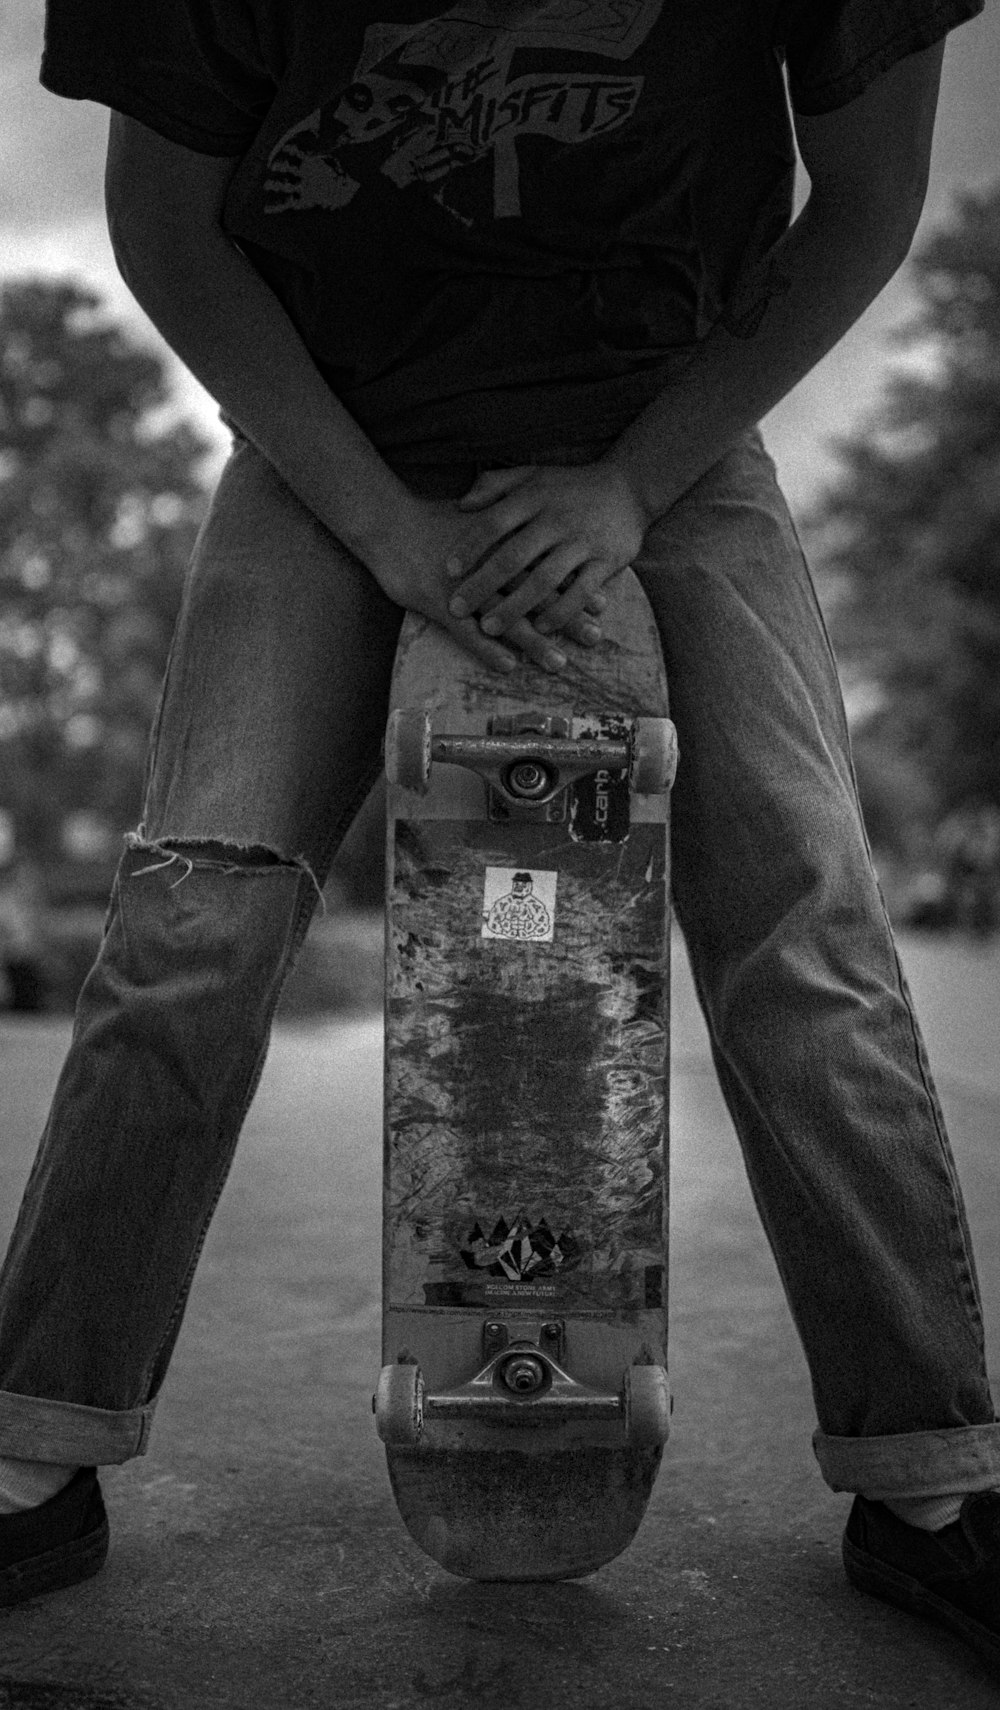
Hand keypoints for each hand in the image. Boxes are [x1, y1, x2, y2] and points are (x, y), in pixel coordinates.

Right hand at [362, 494, 602, 675]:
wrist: (387, 521)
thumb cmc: (431, 519)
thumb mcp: (475, 513)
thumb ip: (507, 523)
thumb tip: (536, 530)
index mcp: (503, 545)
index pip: (547, 567)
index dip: (575, 586)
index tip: (604, 603)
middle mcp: (489, 567)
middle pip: (536, 595)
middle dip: (568, 617)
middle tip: (596, 637)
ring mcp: (464, 587)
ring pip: (506, 617)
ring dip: (534, 642)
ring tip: (559, 663)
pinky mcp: (437, 603)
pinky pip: (465, 631)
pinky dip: (486, 649)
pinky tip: (508, 666)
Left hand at [446, 461, 649, 639]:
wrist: (630, 487)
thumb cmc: (570, 486)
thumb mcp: (532, 475)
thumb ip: (495, 485)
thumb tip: (460, 506)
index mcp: (535, 497)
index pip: (494, 523)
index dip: (469, 547)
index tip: (448, 571)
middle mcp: (557, 519)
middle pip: (513, 557)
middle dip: (482, 586)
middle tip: (457, 609)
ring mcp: (583, 541)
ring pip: (544, 580)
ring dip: (515, 607)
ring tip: (490, 628)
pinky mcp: (607, 560)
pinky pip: (581, 591)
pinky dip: (560, 612)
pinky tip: (540, 628)